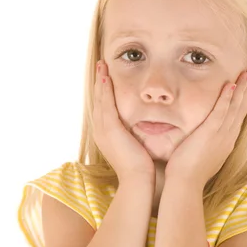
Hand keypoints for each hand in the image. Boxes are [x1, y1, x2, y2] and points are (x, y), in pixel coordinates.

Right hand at [93, 61, 155, 182]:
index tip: (107, 78)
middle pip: (98, 101)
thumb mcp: (138, 149)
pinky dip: (105, 89)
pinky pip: (106, 103)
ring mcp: (103, 130)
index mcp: (107, 136)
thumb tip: (148, 130)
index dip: (104, 93)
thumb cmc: (142, 169)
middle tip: (101, 66)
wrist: (138, 181)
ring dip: (100, 81)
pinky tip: (107, 76)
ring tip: (102, 65)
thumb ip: (138, 138)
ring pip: (100, 99)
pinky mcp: (110, 129)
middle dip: (100, 83)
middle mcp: (101, 131)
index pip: (104, 109)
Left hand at [165, 71, 246, 188]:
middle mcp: (228, 137)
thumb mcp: (204, 158)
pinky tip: (231, 85)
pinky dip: (227, 98)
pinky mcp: (210, 133)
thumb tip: (206, 143)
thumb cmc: (190, 174)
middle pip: (242, 110)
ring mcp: (221, 135)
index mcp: (227, 143)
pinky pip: (221, 111)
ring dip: (242, 90)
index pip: (240, 117)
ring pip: (235, 108)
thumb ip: (208, 147)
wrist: (186, 184)